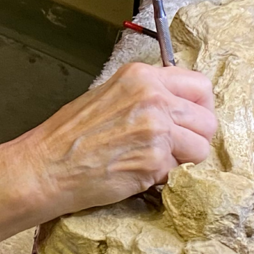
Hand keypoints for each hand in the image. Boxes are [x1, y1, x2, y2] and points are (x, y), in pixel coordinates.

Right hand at [22, 62, 216, 216]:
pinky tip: (142, 173)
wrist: (45, 167)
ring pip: (202, 147)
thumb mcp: (110, 95)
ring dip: (186, 159)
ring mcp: (157, 129)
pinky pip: (181, 171)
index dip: (201, 107)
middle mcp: (154, 97)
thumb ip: (147, 94)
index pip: (200, 85)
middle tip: (179, 148)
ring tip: (158, 162)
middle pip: (208, 118)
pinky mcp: (155, 161)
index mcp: (142, 76)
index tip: (192, 120)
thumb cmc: (70, 136)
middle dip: (198, 137)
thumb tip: (179, 105)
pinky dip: (168, 177)